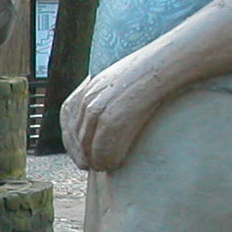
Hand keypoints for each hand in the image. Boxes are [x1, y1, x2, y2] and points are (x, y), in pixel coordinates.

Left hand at [59, 54, 174, 171]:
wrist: (165, 63)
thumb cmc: (149, 72)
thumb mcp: (120, 81)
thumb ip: (107, 97)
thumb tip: (103, 120)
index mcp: (88, 87)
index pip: (67, 116)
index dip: (71, 139)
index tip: (79, 153)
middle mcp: (88, 97)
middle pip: (76, 134)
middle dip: (81, 153)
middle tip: (91, 167)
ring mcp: (97, 107)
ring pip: (88, 143)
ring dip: (95, 159)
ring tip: (103, 168)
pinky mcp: (112, 118)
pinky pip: (103, 145)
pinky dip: (106, 157)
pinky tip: (113, 164)